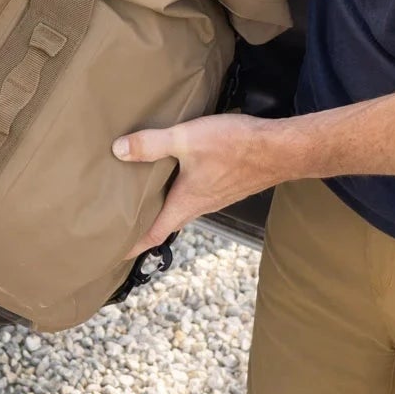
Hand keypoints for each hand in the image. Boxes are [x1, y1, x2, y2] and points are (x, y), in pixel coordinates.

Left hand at [113, 112, 292, 257]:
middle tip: (120, 225)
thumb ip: (152, 144)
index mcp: (185, 203)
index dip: (131, 246)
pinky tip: (174, 177)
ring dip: (161, 209)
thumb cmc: (236, 147)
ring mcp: (214, 198)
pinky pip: (195, 196)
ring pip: (180, 209)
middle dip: (142, 227)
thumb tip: (118, 151)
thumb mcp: (187, 139)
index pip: (153, 234)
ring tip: (140, 200)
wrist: (282, 150)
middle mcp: (199, 206)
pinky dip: (178, 193)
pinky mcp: (224, 186)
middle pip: (165, 224)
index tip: (113, 254)